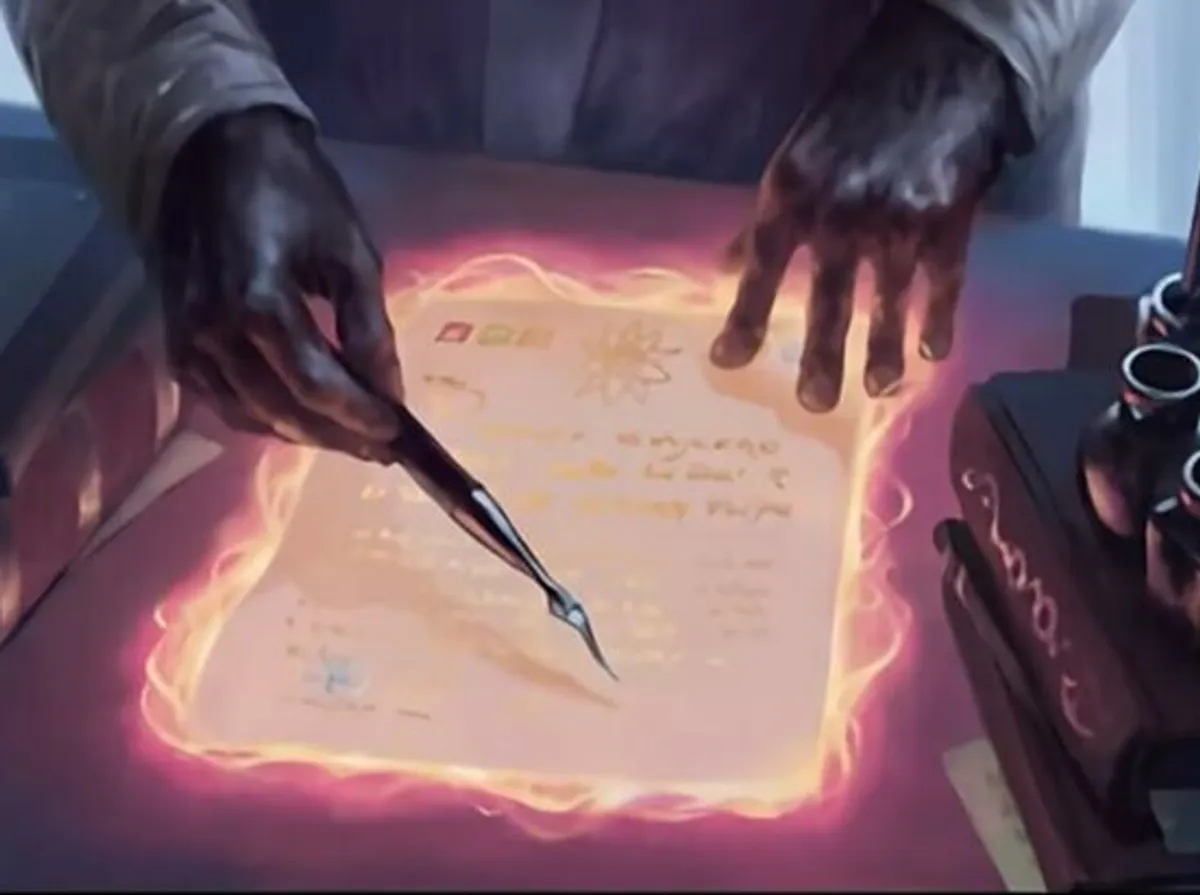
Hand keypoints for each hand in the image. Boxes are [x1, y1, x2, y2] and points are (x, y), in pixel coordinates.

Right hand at [151, 107, 403, 458]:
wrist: (215, 152)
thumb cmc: (294, 192)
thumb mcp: (350, 252)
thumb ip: (369, 327)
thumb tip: (390, 392)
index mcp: (258, 303)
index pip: (316, 385)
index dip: (361, 415)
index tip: (399, 434)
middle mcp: (214, 332)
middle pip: (284, 410)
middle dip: (339, 434)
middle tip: (383, 447)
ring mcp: (188, 343)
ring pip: (252, 415)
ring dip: (305, 433)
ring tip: (351, 436)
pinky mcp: (177, 346)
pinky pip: (223, 402)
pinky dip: (266, 417)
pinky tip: (303, 418)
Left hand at [710, 1, 1008, 411]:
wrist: (936, 69)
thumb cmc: (853, 116)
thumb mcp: (795, 157)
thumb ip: (765, 217)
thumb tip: (726, 268)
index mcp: (794, 193)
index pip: (761, 265)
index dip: (744, 317)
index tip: (727, 362)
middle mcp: (843, 212)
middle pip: (827, 297)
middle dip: (821, 355)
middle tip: (814, 403)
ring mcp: (900, 219)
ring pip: (889, 299)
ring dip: (883, 350)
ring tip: (878, 387)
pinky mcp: (950, 220)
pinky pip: (945, 283)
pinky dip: (939, 319)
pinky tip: (932, 351)